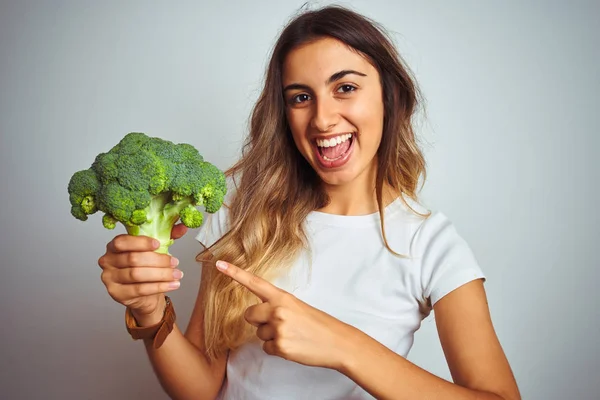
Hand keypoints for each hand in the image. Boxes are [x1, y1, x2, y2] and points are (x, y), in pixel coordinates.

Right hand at [98, 224, 188, 324]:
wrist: (143, 293)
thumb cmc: (146, 266)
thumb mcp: (155, 249)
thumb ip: (168, 235)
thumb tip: (183, 227)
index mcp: (114, 246)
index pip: (122, 242)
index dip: (141, 243)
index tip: (158, 244)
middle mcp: (107, 261)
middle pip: (133, 259)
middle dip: (158, 260)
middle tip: (175, 262)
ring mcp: (110, 279)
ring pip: (137, 275)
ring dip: (161, 274)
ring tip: (177, 274)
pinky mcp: (117, 294)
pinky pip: (140, 290)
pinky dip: (159, 287)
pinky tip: (172, 284)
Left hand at [215, 260, 355, 369]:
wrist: (338, 342)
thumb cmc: (319, 324)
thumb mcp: (298, 307)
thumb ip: (277, 306)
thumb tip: (261, 314)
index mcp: (282, 297)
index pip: (254, 282)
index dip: (235, 273)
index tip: (218, 264)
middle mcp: (277, 310)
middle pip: (248, 315)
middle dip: (257, 321)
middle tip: (278, 324)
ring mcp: (278, 329)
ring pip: (259, 334)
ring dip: (271, 337)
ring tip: (292, 335)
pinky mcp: (280, 346)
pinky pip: (266, 348)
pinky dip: (277, 349)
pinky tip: (293, 346)